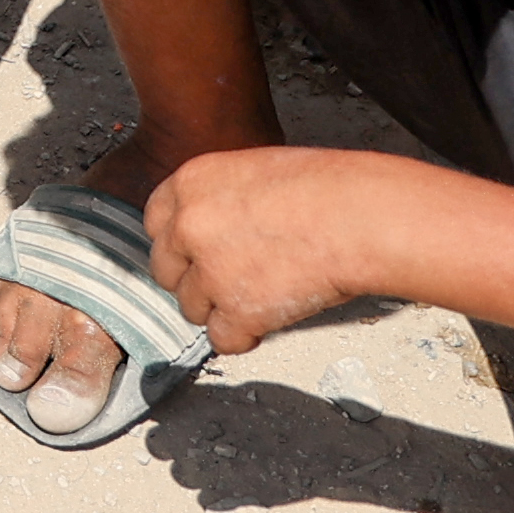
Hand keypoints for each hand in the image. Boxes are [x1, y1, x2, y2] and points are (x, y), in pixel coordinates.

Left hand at [143, 149, 404, 353]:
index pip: (155, 224)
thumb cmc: (326, 189)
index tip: (197, 252)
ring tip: (265, 292)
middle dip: (196, 279)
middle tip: (235, 278)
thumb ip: (220, 200)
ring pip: (192, 308)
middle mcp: (188, 227)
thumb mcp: (255, 172)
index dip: (180, 243)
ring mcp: (208, 272)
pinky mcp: (236, 312)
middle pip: (167, 271)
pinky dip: (245, 335)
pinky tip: (272, 316)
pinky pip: (222, 339)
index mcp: (190, 184)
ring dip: (222, 308)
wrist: (358, 218)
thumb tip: (212, 228)